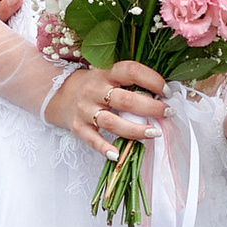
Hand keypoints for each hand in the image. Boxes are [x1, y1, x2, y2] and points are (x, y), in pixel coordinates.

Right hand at [44, 56, 168, 164]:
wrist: (58, 94)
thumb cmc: (94, 85)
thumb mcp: (108, 75)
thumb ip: (130, 82)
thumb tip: (164, 95)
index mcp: (106, 73)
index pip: (131, 71)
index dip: (152, 80)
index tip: (167, 91)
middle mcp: (95, 90)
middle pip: (125, 100)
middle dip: (150, 108)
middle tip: (167, 113)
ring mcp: (85, 109)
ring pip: (112, 122)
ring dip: (135, 130)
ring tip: (154, 133)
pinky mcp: (78, 127)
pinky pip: (92, 140)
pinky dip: (104, 148)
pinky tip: (117, 155)